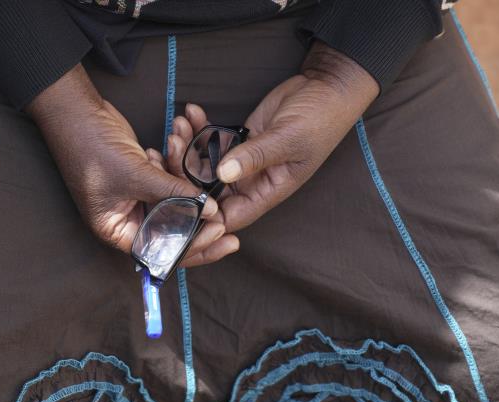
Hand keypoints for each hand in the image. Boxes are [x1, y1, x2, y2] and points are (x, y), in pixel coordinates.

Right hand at [26, 64, 237, 264]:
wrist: (77, 111)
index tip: (220, 235)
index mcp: (117, 230)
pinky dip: (175, 168)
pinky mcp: (142, 177)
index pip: (161, 250)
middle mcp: (127, 219)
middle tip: (229, 225)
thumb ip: (174, 193)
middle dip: (199, 223)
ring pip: (174, 203)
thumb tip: (210, 209)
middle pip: (172, 231)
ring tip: (206, 173)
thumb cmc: (92, 148)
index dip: (193, 246)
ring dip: (187, 185)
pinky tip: (175, 147)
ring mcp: (135, 197)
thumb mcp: (136, 174)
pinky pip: (168, 181)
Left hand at [167, 42, 378, 232]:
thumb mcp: (288, 139)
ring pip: (204, 166)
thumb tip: (223, 175)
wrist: (326, 87)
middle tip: (172, 144)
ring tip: (180, 124)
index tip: (176, 196)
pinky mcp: (238, 141)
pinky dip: (198, 129)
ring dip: (188, 147)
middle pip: (208, 192)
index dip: (202, 215)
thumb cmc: (319, 118)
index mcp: (267, 192)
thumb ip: (256, 157)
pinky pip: (210, 143)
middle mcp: (252, 182)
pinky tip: (192, 111)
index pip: (228, 217)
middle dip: (185, 172)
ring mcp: (243, 162)